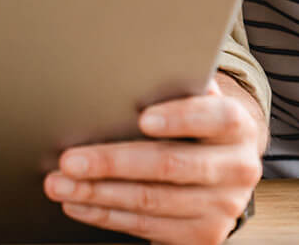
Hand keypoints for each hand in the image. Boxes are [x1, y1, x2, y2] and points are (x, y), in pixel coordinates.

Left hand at [43, 76, 263, 244]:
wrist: (227, 168)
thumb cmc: (199, 120)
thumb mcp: (198, 97)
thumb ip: (176, 86)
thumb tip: (130, 70)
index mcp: (238, 125)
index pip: (216, 117)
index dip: (180, 118)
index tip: (143, 118)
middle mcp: (237, 168)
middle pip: (170, 165)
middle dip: (113, 162)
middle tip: (70, 159)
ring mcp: (221, 208)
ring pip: (151, 201)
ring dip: (98, 193)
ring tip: (61, 182)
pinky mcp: (202, 236)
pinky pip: (146, 227)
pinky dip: (106, 215)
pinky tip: (80, 203)